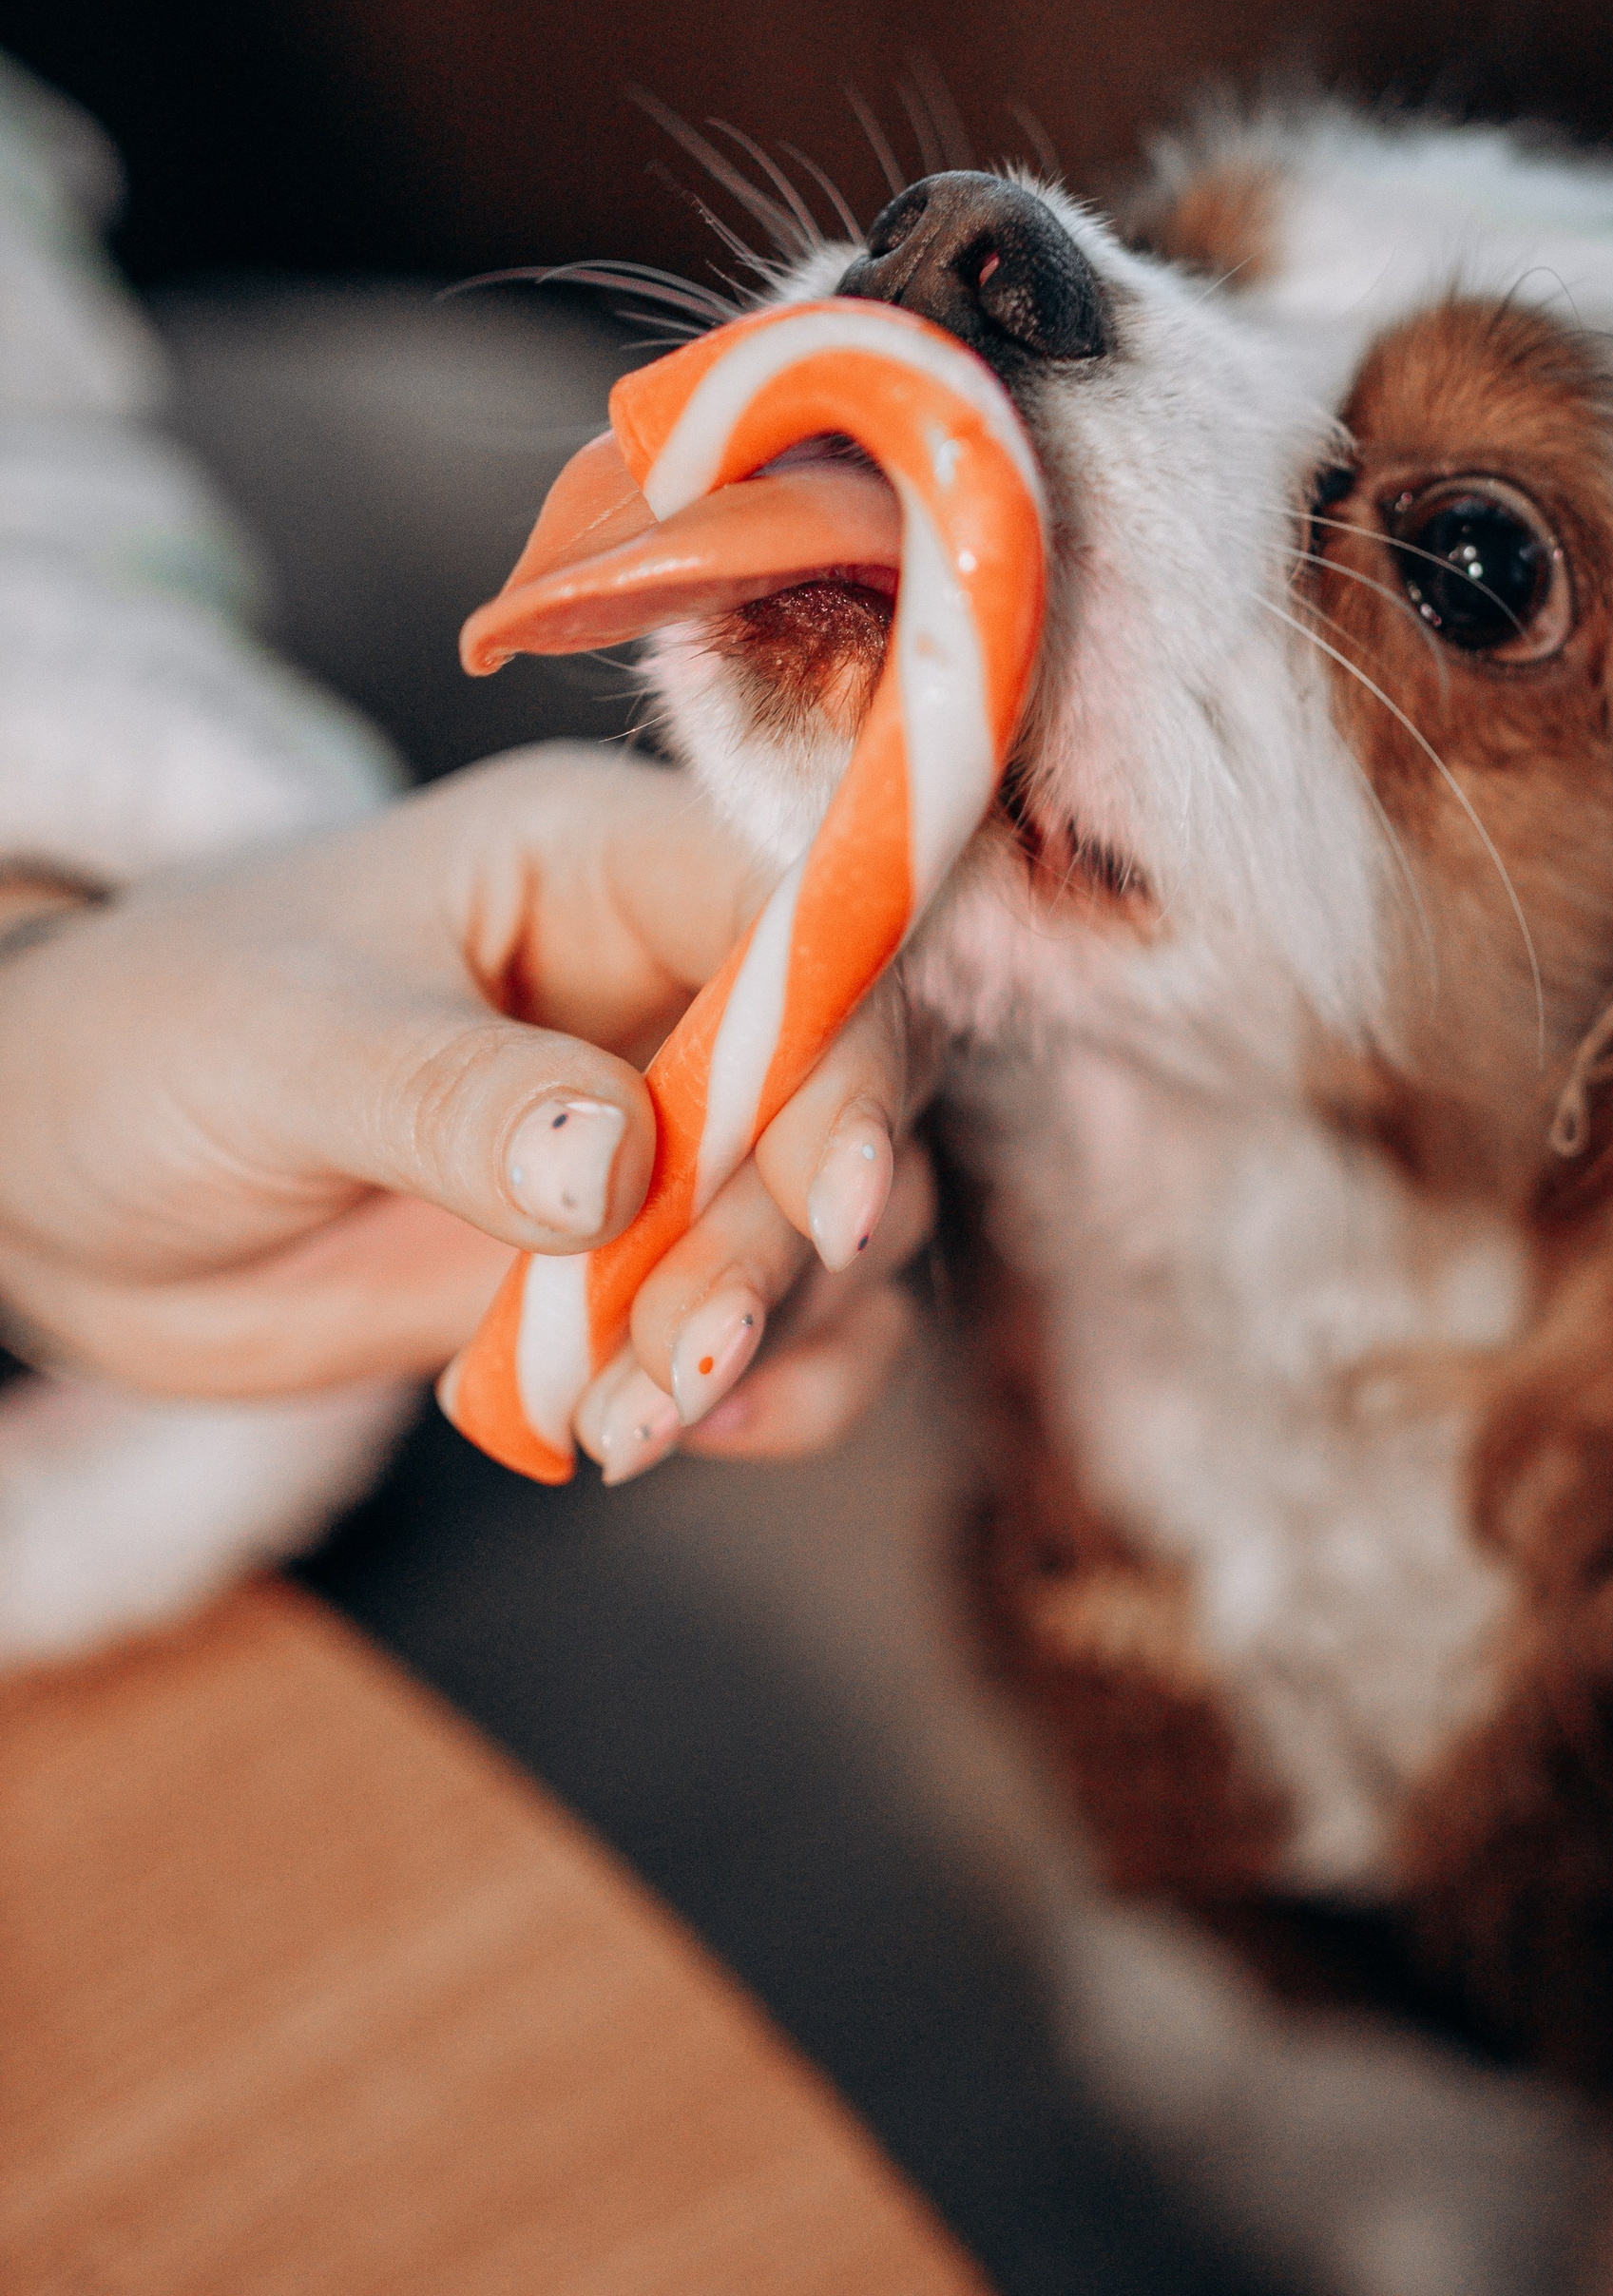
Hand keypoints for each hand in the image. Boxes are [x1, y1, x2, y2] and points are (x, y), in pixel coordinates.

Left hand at [0, 745, 926, 1469]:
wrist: (64, 1183)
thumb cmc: (151, 1041)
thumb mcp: (279, 1046)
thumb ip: (451, 1098)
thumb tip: (619, 1163)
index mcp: (606, 861)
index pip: (811, 920)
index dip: (851, 1053)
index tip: (836, 1204)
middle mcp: (679, 982)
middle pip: (850, 1091)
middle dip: (783, 1239)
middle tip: (674, 1354)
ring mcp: (678, 1127)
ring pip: (842, 1224)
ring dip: (774, 1336)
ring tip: (630, 1422)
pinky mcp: (651, 1256)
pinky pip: (788, 1327)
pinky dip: (767, 1393)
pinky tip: (653, 1433)